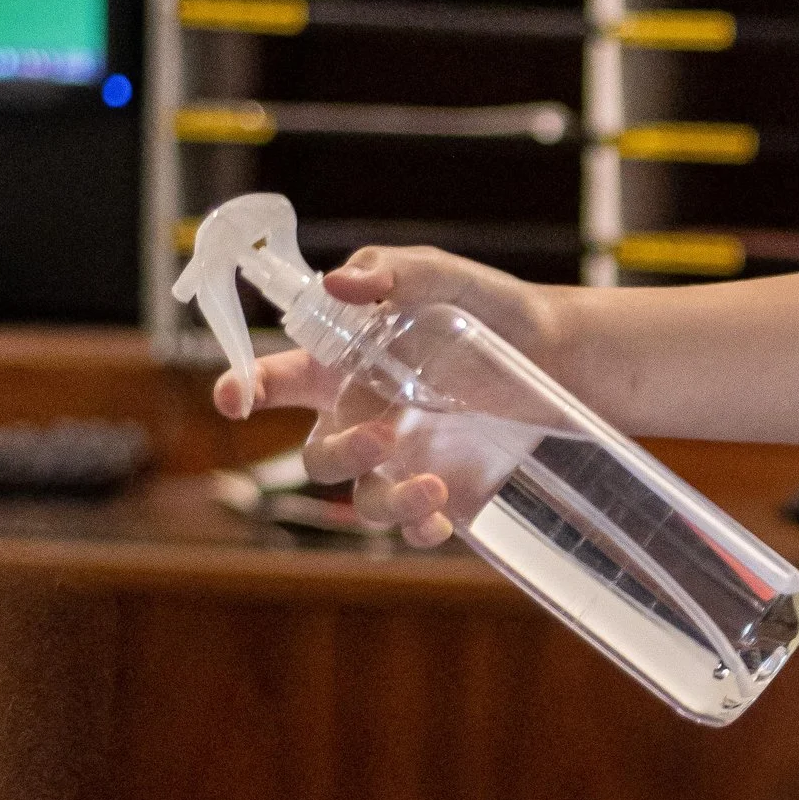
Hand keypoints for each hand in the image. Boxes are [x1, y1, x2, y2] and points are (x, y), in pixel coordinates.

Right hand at [210, 247, 562, 548]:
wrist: (563, 354)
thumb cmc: (491, 307)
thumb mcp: (445, 276)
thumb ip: (394, 271)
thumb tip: (340, 283)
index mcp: (348, 365)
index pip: (278, 378)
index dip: (244, 386)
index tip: (235, 398)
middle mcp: (365, 417)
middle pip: (320, 455)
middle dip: (340, 454)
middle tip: (384, 437)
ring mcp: (401, 459)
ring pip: (362, 499)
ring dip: (386, 502)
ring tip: (431, 488)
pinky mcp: (442, 489)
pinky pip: (412, 524)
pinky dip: (418, 528)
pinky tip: (438, 520)